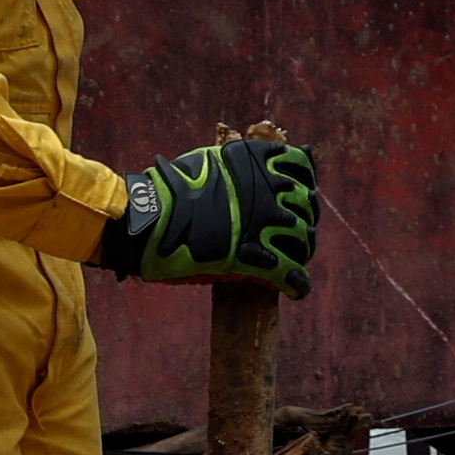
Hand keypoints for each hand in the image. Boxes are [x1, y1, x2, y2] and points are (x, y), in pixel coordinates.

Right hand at [97, 136, 316, 291]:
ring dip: (301, 250)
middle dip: (304, 219)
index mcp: (257, 162)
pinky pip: (289, 273)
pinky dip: (297, 284)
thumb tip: (238, 171)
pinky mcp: (255, 257)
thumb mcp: (207, 162)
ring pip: (302, 240)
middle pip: (306, 206)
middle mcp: (269, 189)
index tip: (301, 193)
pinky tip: (297, 291)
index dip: (304, 183)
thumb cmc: (166, 190)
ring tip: (295, 259)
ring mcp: (264, 224)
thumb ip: (232, 165)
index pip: (301, 169)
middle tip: (297, 232)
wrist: (148, 218)